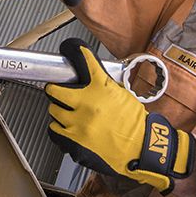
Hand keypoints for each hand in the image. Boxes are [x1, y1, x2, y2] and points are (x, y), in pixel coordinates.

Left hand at [45, 39, 194, 191]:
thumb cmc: (134, 123)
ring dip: (59, 111)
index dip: (73, 50)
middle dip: (55, 90)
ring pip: (53, 111)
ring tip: (68, 114)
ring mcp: (78, 124)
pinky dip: (58, 128)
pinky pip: (54, 130)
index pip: (82, 60)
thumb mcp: (122, 94)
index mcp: (100, 88)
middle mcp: (86, 104)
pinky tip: (66, 127)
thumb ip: (102, 86)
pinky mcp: (74, 142)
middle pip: (54, 91)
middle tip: (57, 91)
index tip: (70, 48)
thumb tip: (89, 79)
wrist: (141, 148)